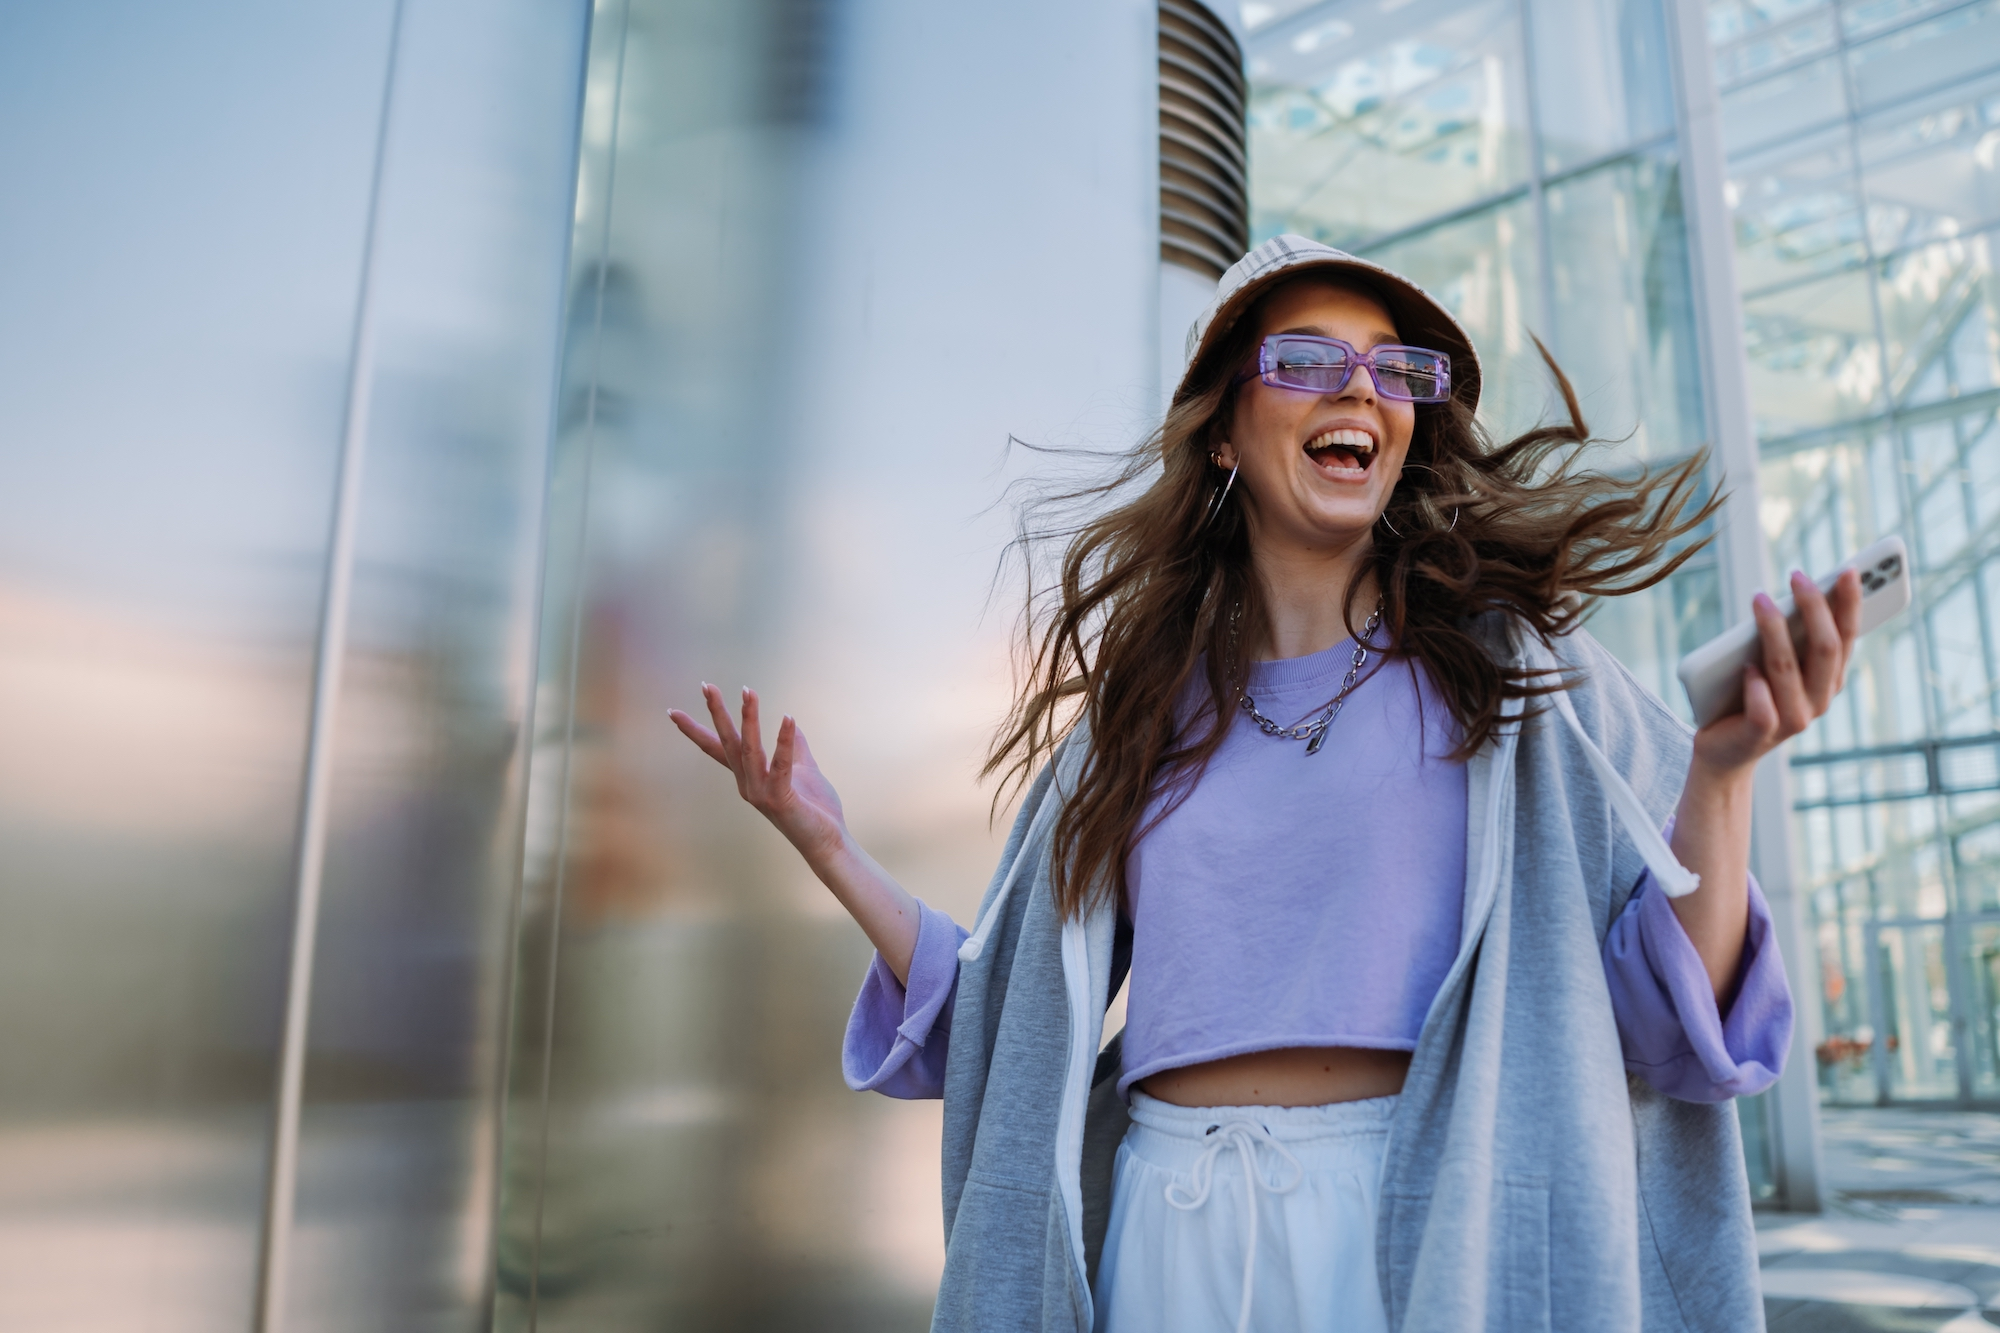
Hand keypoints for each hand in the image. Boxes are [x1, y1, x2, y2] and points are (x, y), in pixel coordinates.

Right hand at [670, 684, 848, 866]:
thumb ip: (794, 748)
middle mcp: (748, 784)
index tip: (673, 711)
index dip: (696, 729)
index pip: (719, 748)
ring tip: (748, 692)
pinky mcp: (779, 799)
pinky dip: (784, 741)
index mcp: (749, 776)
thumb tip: (790, 722)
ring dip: (749, 719)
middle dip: (717, 713)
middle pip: (728, 742)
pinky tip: (788, 718)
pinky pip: (780, 765)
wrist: (827, 842)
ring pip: (749, 750)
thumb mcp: (805, 770)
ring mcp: (760, 793)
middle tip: (706, 685)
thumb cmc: (815, 810)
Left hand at [1692, 568, 1861, 776]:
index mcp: (1828, 680)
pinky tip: (1745, 668)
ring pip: (1787, 670)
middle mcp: (1818, 700)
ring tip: (1759, 599)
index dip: (1850, 604)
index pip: (1847, 636)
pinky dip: (1755, 687)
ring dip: (1774, 631)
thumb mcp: (1775, 664)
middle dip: (1814, 607)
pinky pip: (1763, 709)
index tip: (1849, 569)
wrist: (1724, 751)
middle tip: (1797, 575)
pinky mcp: (1760, 735)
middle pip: (1824, 648)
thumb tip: (1793, 591)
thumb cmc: (1751, 696)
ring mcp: (1792, 720)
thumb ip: (1788, 638)